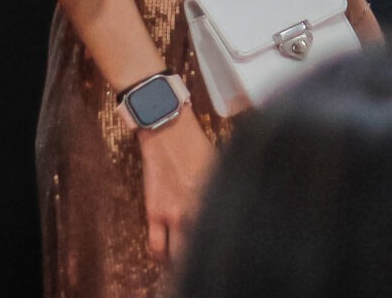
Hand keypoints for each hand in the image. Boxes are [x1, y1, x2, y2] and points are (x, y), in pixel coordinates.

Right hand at [137, 112, 215, 264]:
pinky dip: (160, 255)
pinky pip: (156, 246)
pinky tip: (164, 255)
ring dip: (181, 261)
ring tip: (183, 261)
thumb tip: (236, 206)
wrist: (168, 129)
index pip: (226, 235)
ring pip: (178, 255)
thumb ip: (226, 191)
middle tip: (204, 256)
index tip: (225, 247)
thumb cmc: (198, 145)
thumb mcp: (220, 168)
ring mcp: (175, 214)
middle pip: (202, 250)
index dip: (226, 246)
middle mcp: (198, 211)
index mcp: (219, 199)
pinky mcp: (155, 212)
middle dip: (203, 257)